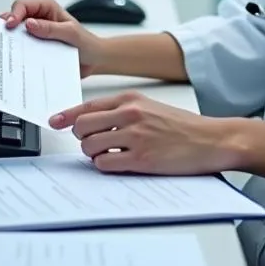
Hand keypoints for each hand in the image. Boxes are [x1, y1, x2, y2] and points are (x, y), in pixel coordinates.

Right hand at [0, 0, 104, 78]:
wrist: (94, 61)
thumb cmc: (87, 43)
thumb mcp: (71, 34)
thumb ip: (51, 29)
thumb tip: (29, 24)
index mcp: (47, 8)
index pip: (23, 5)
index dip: (14, 13)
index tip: (10, 25)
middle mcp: (38, 19)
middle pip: (14, 18)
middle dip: (6, 26)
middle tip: (0, 37)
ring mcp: (35, 34)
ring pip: (15, 34)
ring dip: (8, 40)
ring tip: (2, 49)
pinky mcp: (34, 48)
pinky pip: (20, 49)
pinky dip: (14, 53)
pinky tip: (11, 60)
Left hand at [49, 91, 239, 174]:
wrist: (210, 139)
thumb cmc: (181, 126)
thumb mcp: (149, 107)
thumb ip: (121, 111)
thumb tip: (92, 122)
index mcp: (130, 99)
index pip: (87, 106)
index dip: (66, 115)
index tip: (54, 121)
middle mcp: (130, 114)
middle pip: (82, 127)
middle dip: (82, 138)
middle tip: (93, 144)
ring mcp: (135, 137)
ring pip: (90, 147)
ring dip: (94, 154)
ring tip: (110, 155)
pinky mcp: (141, 159)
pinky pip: (105, 165)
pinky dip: (106, 167)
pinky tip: (119, 163)